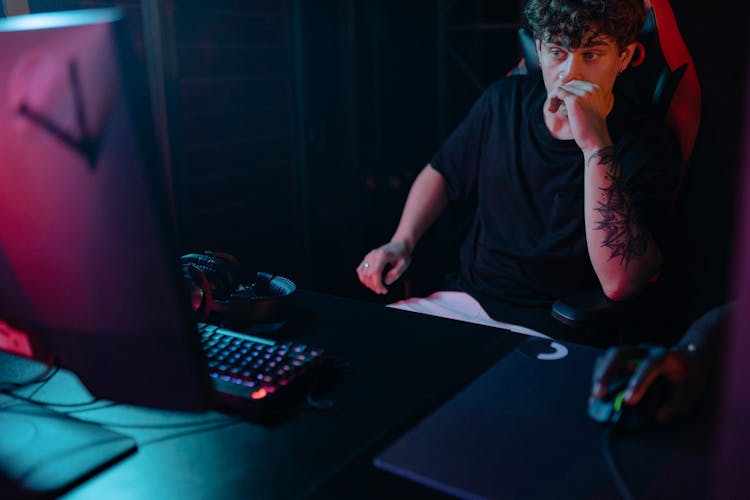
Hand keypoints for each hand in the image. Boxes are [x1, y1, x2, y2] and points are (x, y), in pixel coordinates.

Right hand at [356, 240, 410, 294]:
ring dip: (367, 283)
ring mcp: (369, 256)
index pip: (375, 272)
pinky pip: (360, 270)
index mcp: (382, 255)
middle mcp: (373, 255)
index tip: (383, 291)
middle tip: (382, 291)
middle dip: (374, 286)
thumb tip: (386, 282)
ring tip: (377, 287)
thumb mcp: (405, 263)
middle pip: (367, 274)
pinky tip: (371, 282)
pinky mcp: (367, 258)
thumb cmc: (402, 253)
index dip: (377, 284)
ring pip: (361, 273)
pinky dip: (364, 278)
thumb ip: (396, 273)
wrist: (399, 244)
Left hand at [547, 79, 612, 151]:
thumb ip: (579, 98)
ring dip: (554, 99)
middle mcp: (591, 88)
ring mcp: (583, 93)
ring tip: (553, 110)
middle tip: (555, 108)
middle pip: (568, 84)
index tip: (561, 105)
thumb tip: (561, 90)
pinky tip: (552, 110)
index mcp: (596, 89)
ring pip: (561, 88)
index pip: (575, 83)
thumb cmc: (589, 127)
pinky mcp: (574, 100)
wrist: (595, 140)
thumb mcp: (587, 108)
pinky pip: (557, 92)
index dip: (565, 93)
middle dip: (559, 95)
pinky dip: (551, 99)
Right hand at [590, 344, 706, 423]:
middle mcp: (646, 350)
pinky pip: (608, 361)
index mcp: (666, 357)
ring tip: (594, 396)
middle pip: (620, 353)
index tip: (629, 400)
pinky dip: (600, 375)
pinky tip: (597, 391)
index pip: (650, 365)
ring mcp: (634, 351)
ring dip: (599, 374)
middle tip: (598, 394)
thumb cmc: (691, 378)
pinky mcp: (626, 356)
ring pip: (610, 356)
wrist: (691, 357)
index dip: (638, 381)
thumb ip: (676, 406)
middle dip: (606, 373)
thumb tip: (656, 416)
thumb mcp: (692, 395)